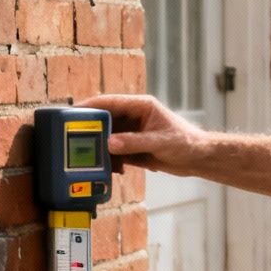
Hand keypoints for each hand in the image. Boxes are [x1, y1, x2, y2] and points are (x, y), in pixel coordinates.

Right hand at [79, 94, 207, 175]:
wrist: (199, 158)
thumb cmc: (186, 143)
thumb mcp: (160, 141)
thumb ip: (134, 143)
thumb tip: (109, 143)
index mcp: (141, 106)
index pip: (110, 102)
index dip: (90, 105)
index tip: (72, 112)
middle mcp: (134, 117)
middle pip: (105, 119)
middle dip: (90, 128)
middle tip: (72, 137)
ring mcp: (132, 133)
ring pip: (108, 137)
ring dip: (99, 146)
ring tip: (87, 156)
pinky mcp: (133, 148)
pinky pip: (115, 151)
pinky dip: (109, 159)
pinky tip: (106, 168)